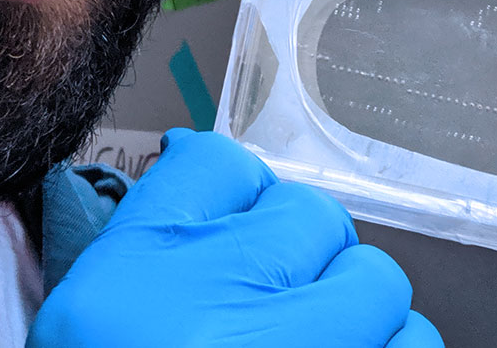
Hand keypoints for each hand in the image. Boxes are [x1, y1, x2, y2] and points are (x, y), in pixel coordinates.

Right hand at [27, 128, 441, 347]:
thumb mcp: (83, 324)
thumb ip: (144, 254)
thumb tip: (204, 176)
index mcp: (130, 281)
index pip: (212, 165)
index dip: (236, 194)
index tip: (240, 223)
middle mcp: (218, 304)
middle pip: (306, 215)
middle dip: (302, 261)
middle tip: (275, 312)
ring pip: (375, 280)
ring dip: (356, 317)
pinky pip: (412, 346)